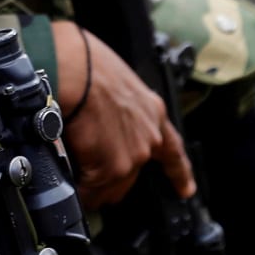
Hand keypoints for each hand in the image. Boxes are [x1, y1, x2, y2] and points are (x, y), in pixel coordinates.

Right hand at [52, 21, 194, 208]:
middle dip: (110, 176)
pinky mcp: (112, 169)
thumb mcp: (117, 83)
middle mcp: (149, 137)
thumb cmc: (87, 63)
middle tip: (87, 167)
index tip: (187, 190)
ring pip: (110, 187)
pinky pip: (91, 191)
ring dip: (91, 185)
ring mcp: (133, 155)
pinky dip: (78, 190)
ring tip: (70, 167)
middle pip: (131, 174)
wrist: (75, 69)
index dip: (179, 172)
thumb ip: (119, 109)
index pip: (172, 148)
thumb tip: (101, 121)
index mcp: (152, 111)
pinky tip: (67, 179)